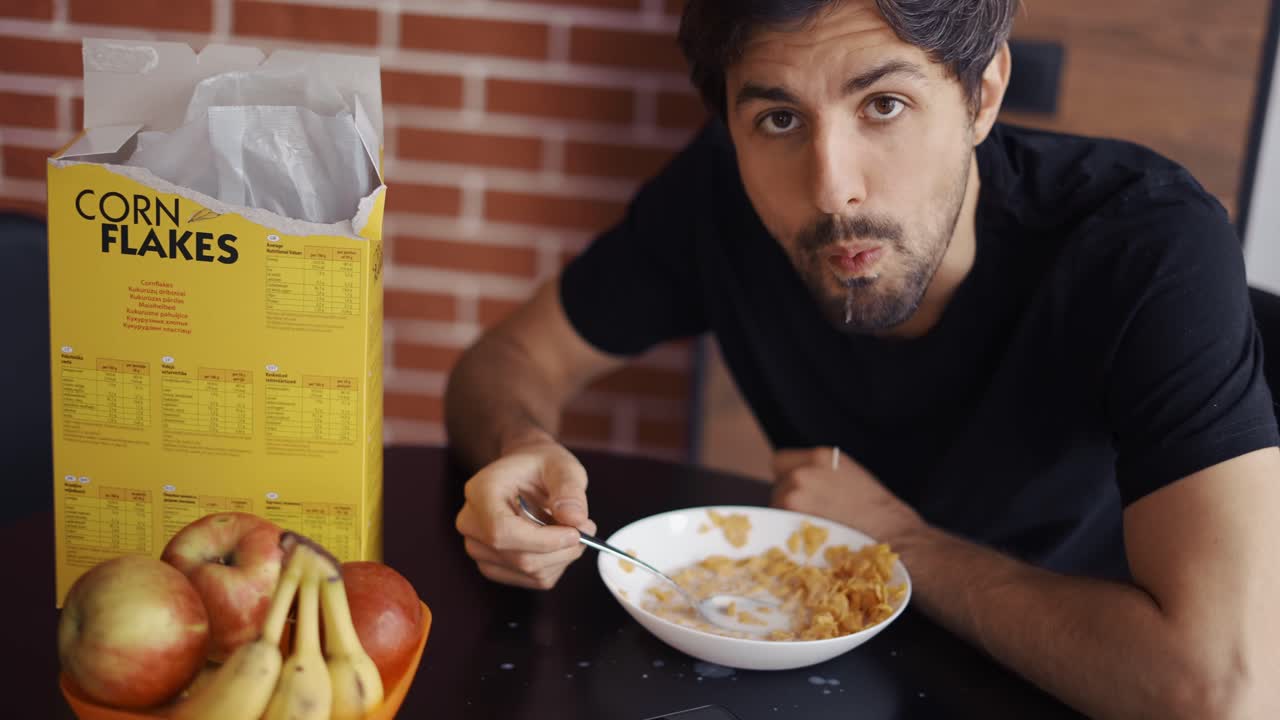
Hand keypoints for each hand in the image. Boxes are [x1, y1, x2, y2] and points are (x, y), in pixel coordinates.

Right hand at [455, 437, 596, 589]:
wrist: (525, 472)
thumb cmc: (541, 465)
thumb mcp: (562, 466)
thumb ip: (569, 489)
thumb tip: (575, 519)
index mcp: (480, 492)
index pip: (502, 531)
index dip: (543, 540)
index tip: (576, 533)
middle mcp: (471, 523)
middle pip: (519, 557)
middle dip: (562, 549)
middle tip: (587, 529)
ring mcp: (479, 548)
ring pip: (528, 571)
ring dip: (561, 557)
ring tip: (574, 530)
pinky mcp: (493, 566)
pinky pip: (532, 579)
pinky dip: (555, 565)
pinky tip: (559, 543)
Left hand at [771, 446, 923, 542]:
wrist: (896, 538)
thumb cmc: (878, 512)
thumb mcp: (849, 474)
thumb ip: (820, 472)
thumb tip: (797, 480)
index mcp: (820, 456)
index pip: (780, 461)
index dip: (788, 477)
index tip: (800, 491)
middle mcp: (803, 472)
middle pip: (778, 487)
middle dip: (790, 500)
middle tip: (815, 516)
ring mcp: (795, 497)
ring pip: (775, 508)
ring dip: (788, 519)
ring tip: (817, 530)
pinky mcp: (792, 523)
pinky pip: (777, 527)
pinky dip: (787, 535)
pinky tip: (809, 541)